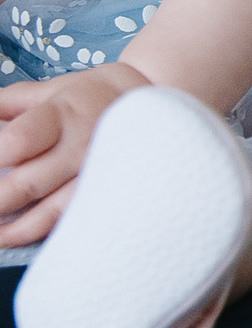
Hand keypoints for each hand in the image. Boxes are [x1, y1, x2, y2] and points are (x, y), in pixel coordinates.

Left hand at [0, 62, 148, 245]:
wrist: (159, 102)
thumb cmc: (95, 96)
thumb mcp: (53, 88)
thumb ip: (8, 102)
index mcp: (64, 114)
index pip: (19, 141)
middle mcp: (82, 147)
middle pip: (27, 184)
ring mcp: (99, 176)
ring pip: (49, 213)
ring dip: (12, 231)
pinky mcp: (112, 196)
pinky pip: (75, 222)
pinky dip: (45, 235)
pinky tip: (21, 239)